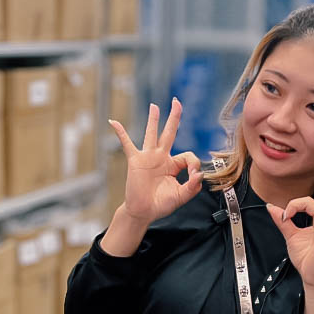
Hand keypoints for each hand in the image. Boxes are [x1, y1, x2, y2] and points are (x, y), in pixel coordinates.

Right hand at [110, 99, 202, 225]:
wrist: (143, 212)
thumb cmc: (161, 205)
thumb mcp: (181, 196)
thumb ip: (192, 186)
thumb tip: (200, 173)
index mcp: (173, 165)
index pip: (188, 156)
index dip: (194, 164)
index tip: (194, 175)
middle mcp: (161, 157)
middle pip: (169, 133)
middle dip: (174, 117)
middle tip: (177, 101)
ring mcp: (148, 157)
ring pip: (151, 134)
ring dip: (153, 119)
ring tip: (155, 106)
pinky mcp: (135, 161)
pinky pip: (127, 144)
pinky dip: (120, 133)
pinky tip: (113, 122)